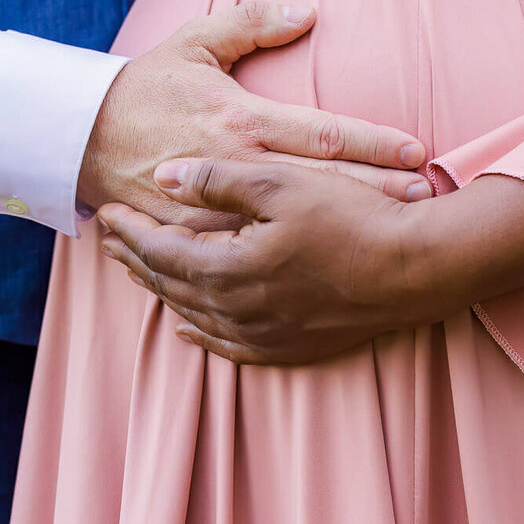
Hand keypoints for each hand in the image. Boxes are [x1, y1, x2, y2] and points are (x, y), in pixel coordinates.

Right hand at [77, 1, 428, 231]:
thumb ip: (251, 22)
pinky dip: (290, 258)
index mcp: (242, 120)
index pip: (324, 134)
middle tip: (426, 198)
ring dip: (345, 226)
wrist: (76, 138)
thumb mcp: (193, 42)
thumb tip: (307, 11)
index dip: (375, 144)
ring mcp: (216, 209)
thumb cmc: (143, 87)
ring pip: (294, 224)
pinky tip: (326, 266)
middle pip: (323, 184)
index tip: (417, 150)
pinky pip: (249, 252)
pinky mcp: (195, 238)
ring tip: (396, 235)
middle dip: (379, 191)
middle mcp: (236, 167)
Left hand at [96, 158, 523, 364]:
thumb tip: (162, 176)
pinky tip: (191, 325)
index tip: (105, 215)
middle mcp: (239, 311)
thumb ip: (216, 179)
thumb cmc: (352, 217)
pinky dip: (201, 332)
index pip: (161, 252)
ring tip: (141, 272)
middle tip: (110, 242)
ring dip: (164, 292)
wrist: (418, 270)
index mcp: (230, 269)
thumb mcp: (281, 182)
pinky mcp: (292, 347)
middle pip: (171, 286)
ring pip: (195, 317)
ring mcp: (266, 335)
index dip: (130, 233)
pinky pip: (228, 346)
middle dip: (137, 261)